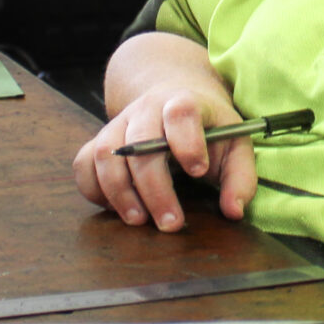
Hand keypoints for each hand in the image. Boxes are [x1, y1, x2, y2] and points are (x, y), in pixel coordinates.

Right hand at [73, 76, 254, 231]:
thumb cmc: (208, 129)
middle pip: (140, 144)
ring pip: (105, 154)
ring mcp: (118, 124)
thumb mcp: (235, 144)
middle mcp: (146, 109)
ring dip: (120, 192)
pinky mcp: (99, 141)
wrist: (172, 100)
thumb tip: (234, 212)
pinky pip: (83, 164)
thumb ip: (240, 177)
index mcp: (184, 102)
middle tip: (171, 223)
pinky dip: (93, 190)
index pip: (180, 112)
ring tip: (139, 221)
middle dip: (155, 188)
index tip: (197, 171)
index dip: (187, 141)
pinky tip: (115, 209)